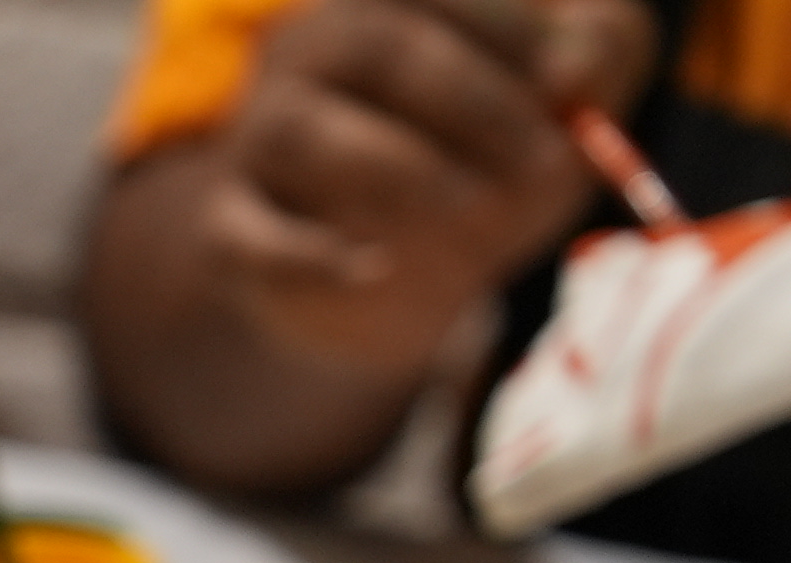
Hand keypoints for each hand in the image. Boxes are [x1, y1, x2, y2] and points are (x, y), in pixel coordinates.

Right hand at [205, 0, 653, 368]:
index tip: (574, 77)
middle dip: (472, 101)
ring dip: (401, 170)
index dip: (504, 23)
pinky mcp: (228, 230)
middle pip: (368, 45)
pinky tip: (377, 268)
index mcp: (382, 1)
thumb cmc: (489, 152)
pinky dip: (310, 256)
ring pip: (299, 132)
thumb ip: (602, 49)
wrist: (406, 269)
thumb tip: (583, 59)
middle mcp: (305, 52)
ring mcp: (256, 140)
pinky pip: (247, 236)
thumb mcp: (567, 96)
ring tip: (475, 209)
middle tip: (545, 160)